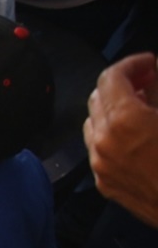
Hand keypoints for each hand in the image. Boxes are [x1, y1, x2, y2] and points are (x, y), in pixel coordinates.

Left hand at [84, 53, 157, 228]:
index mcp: (125, 121)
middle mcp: (104, 143)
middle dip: (121, 84)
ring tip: (143, 106)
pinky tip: (136, 135)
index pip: (111, 77)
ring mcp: (101, 166)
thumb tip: (154, 73)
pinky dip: (112, 134)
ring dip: (113, 109)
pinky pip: (98, 150)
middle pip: (98, 98)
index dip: (132, 63)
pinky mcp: (105, 184)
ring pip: (94, 124)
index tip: (148, 63)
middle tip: (148, 80)